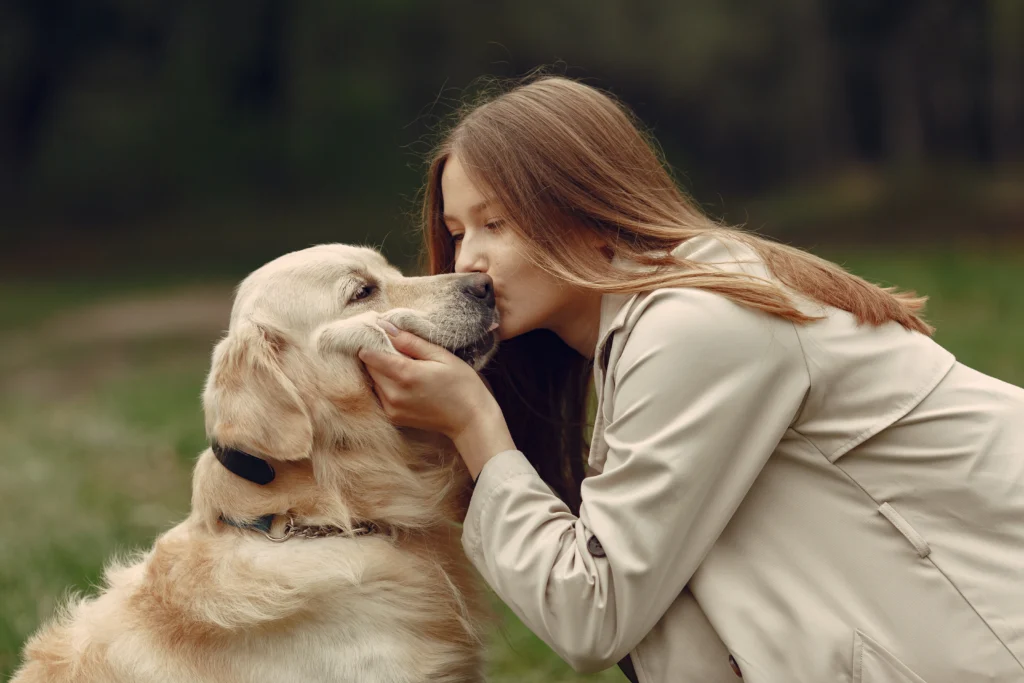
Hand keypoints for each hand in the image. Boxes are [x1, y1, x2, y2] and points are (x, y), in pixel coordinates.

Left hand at [358, 321, 514, 477]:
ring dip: (382, 371)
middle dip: (378, 356)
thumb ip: (411, 342)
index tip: (382, 334)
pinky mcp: (393, 417)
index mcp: (405, 374)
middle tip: (399, 350)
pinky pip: (380, 395)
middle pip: (370, 368)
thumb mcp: (441, 356)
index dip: (373, 342)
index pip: (370, 355)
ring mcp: (391, 408)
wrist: (470, 420)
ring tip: (406, 366)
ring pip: (374, 381)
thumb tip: (385, 326)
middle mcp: (393, 394)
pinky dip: (387, 385)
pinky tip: (406, 382)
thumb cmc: (461, 384)